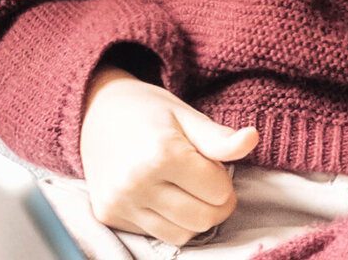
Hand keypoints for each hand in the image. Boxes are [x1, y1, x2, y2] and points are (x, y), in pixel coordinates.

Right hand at [77, 65, 259, 244]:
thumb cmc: (149, 112)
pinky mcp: (109, 216)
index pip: (218, 190)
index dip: (224, 177)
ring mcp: (120, 203)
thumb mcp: (187, 116)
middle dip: (217, 202)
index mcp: (160, 154)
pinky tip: (167, 197)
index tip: (211, 162)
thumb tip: (252, 138)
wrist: (95, 113)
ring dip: (196, 216)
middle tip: (210, 182)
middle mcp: (136, 183)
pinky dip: (172, 222)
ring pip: (183, 234)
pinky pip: (158, 235)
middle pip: (203, 218)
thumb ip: (219, 138)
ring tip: (189, 189)